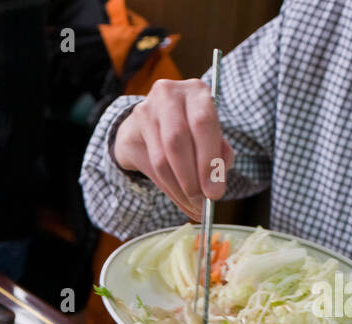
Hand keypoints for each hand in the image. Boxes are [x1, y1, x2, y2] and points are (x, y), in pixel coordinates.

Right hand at [112, 79, 234, 219]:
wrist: (152, 121)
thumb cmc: (190, 129)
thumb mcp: (210, 136)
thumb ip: (219, 156)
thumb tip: (214, 187)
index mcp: (197, 91)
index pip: (202, 123)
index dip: (208, 160)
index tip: (214, 192)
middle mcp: (169, 95)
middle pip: (177, 139)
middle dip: (192, 177)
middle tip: (202, 202)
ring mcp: (146, 111)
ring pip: (162, 159)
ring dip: (179, 189)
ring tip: (193, 205)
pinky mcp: (132, 131)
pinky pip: (151, 167)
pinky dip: (169, 189)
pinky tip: (180, 199)